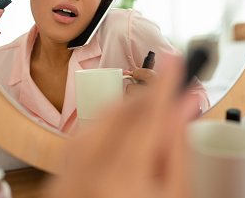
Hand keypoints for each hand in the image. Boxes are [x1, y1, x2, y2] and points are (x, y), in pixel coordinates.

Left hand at [43, 59, 194, 197]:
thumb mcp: (175, 196)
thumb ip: (177, 151)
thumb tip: (185, 108)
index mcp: (122, 181)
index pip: (148, 117)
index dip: (165, 85)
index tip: (177, 61)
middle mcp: (87, 175)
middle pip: (122, 114)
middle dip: (149, 98)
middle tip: (174, 93)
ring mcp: (68, 177)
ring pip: (99, 122)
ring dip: (127, 111)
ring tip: (153, 116)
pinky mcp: (59, 179)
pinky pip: (82, 139)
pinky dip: (105, 128)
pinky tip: (124, 132)